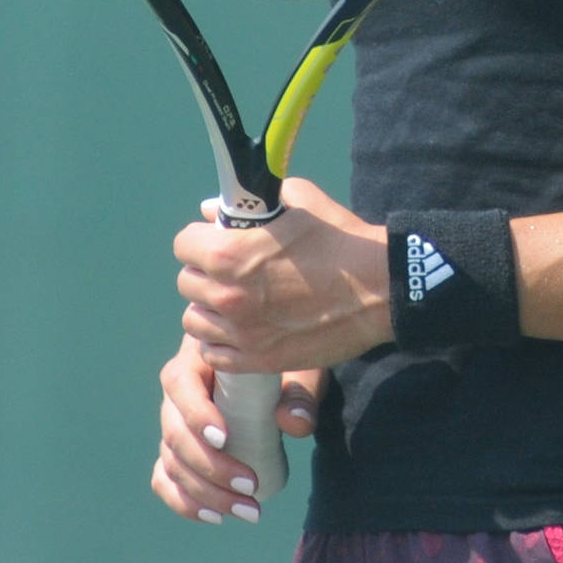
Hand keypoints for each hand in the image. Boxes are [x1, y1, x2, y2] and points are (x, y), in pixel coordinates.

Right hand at [150, 332, 325, 522]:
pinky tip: (214, 516)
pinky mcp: (179, 449)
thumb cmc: (286, 360)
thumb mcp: (299, 366)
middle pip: (174, 432)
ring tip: (249, 510)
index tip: (223, 439)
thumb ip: (300, 391)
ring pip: (171, 461)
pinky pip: (166, 477)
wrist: (279, 363)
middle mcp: (179, 390)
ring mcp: (175, 421)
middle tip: (251, 486)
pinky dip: (184, 500)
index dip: (196, 414)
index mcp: (198, 357)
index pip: (180, 383)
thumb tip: (293, 422)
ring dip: (204, 492)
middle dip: (210, 467)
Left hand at [174, 175, 392, 373]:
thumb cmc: (340, 239)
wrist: (379, 288)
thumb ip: (250, 206)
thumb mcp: (299, 203)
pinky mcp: (258, 360)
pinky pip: (213, 354)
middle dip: (205, 272)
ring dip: (210, 308)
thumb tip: (211, 210)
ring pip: (195, 321)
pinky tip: (242, 330)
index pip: (183, 244)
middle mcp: (227, 294)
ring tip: (235, 303)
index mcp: (230, 253)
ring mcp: (241, 332)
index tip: (218, 240)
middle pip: (187, 283)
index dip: (201, 239)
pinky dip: (221, 342)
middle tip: (231, 271)